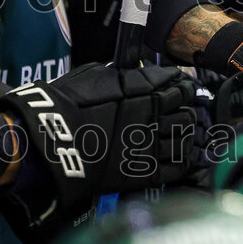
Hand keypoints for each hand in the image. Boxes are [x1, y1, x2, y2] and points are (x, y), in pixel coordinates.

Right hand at [0, 64, 201, 243]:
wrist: (54, 140)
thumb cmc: (70, 103)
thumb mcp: (97, 76)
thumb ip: (122, 75)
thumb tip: (135, 71)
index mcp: (145, 92)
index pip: (180, 87)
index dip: (185, 88)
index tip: (184, 89)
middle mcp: (154, 118)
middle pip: (187, 115)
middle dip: (187, 113)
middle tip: (184, 114)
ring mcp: (151, 146)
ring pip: (184, 140)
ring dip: (187, 136)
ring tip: (184, 136)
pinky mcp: (144, 172)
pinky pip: (177, 168)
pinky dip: (183, 162)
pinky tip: (182, 159)